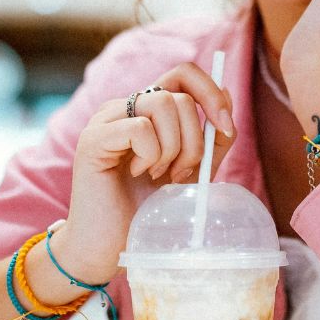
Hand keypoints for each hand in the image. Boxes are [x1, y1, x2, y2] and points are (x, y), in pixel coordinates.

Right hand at [59, 62, 235, 283]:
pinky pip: (140, 127)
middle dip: (195, 139)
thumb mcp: (192, 170)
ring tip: (158, 175)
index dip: (211, 92)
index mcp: (147, 110)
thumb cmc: (148, 210)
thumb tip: (227, 94)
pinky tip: (138, 174)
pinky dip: (150, 155)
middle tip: (180, 173)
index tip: (224, 128)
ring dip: (173, 148)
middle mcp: (125, 107)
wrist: (111, 246)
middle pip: (179, 95)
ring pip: (163, 104)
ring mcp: (106, 119)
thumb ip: (210, 137)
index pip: (183, 73)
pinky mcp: (92, 138)